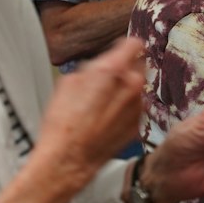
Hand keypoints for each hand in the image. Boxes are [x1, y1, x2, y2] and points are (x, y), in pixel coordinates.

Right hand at [31, 37, 145, 182]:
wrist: (69, 158)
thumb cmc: (63, 122)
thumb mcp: (68, 82)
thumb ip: (92, 68)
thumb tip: (100, 66)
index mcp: (113, 70)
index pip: (135, 44)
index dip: (125, 46)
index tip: (119, 50)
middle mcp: (131, 86)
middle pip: (139, 65)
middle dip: (126, 68)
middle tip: (107, 78)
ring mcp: (137, 107)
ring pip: (137, 88)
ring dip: (125, 90)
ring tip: (102, 102)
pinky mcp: (137, 124)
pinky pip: (135, 108)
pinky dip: (125, 109)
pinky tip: (106, 118)